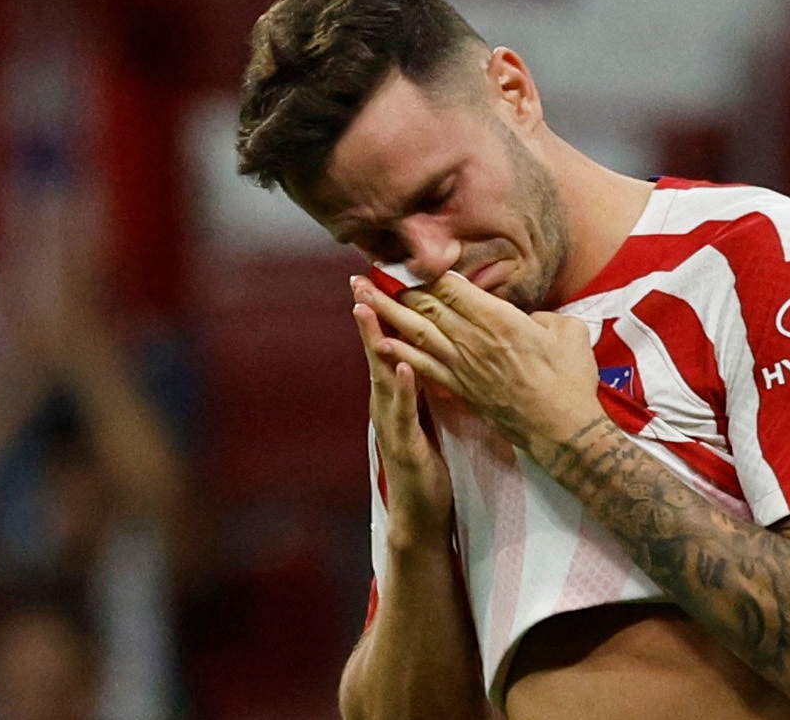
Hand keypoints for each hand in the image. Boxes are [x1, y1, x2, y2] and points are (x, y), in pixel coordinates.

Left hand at [350, 273, 604, 459]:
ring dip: (386, 314)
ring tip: (360, 297)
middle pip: (426, 307)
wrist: (561, 428)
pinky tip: (377, 342)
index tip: (407, 258)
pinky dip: (398, 354)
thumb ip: (544, 317)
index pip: (453, 288)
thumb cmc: (570, 378)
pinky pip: (422, 367)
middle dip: (394, 288)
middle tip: (365, 272)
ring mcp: (462, 365)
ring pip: (416, 333)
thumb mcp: (569, 332)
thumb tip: (529, 318)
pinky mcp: (460, 388)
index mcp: (499, 320)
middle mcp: (473, 339)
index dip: (427, 271)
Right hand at [354, 301, 453, 551]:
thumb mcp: (425, 414)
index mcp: (395, 395)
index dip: (383, 313)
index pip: (388, 345)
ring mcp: (391, 425)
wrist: (422, 511)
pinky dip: (403, 389)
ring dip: (375, 343)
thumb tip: (431, 352)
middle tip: (357, 281)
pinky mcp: (405, 447)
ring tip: (368, 310)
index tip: (377, 278)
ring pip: (382, 377)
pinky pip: (404, 413)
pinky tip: (405, 366)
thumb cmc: (427, 460)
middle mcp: (386, 405)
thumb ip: (424, 385)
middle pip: (377, 352)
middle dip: (368, 317)